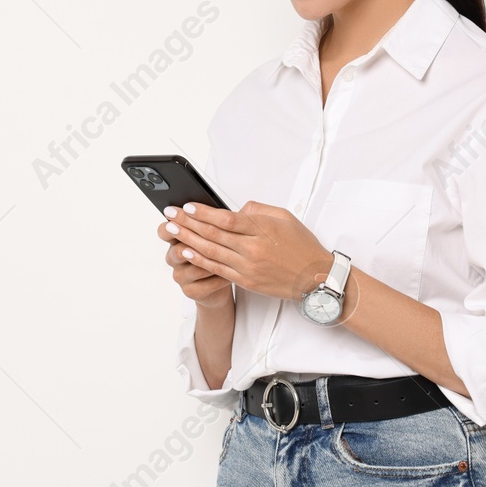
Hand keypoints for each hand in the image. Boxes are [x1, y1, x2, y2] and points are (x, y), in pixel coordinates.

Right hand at [159, 218, 234, 307]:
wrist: (220, 281)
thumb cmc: (217, 252)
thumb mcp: (213, 234)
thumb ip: (211, 222)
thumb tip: (222, 209)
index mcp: (176, 240)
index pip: (164, 231)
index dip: (170, 226)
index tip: (180, 219)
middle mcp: (174, 258)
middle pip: (178, 250)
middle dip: (194, 244)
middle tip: (207, 238)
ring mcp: (180, 275)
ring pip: (194, 268)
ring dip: (212, 262)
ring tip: (228, 257)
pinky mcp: (190, 291)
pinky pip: (206, 284)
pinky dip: (220, 278)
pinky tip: (232, 274)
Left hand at [165, 200, 333, 301]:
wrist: (316, 279)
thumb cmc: (302, 246)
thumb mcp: (285, 217)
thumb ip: (258, 210)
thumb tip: (236, 209)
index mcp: (263, 229)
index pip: (226, 219)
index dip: (203, 212)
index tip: (187, 205)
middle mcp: (253, 248)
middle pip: (213, 234)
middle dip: (188, 223)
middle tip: (170, 214)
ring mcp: (248, 267)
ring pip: (211, 251)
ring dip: (188, 240)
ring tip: (171, 231)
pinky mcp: (246, 281)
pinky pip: (217, 269)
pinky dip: (200, 260)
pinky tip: (187, 252)